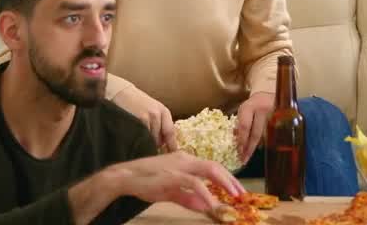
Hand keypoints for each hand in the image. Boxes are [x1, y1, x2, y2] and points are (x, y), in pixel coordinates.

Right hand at [111, 151, 244, 212]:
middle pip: (215, 166)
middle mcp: (185, 159)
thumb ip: (187, 198)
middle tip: (241, 194)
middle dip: (231, 180)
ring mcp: (179, 165)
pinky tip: (211, 204)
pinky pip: (194, 183)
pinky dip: (205, 193)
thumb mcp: (171, 192)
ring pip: (208, 170)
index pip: (212, 166)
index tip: (237, 190)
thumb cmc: (146, 182)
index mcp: (186, 160)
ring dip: (224, 184)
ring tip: (233, 197)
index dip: (227, 177)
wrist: (125, 177)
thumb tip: (205, 207)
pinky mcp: (173, 175)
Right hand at [113, 86, 177, 151]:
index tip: (171, 154)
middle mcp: (157, 114)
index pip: (170, 132)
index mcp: (163, 111)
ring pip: (150, 141)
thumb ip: (160, 124)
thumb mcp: (153, 109)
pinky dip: (138, 142)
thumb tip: (164, 145)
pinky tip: (134, 140)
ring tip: (141, 144)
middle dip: (156, 147)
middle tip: (151, 151)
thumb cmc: (137, 102)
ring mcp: (146, 118)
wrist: (120, 92)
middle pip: (160, 139)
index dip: (171, 145)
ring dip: (147, 145)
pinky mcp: (136, 121)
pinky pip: (140, 138)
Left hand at [235, 91, 274, 162]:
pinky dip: (263, 143)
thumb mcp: (243, 111)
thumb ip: (240, 123)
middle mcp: (262, 110)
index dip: (242, 140)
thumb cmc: (253, 105)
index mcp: (250, 107)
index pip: (245, 127)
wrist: (268, 95)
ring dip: (255, 147)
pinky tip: (258, 149)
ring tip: (248, 157)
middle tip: (244, 159)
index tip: (238, 152)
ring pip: (263, 136)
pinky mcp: (280, 119)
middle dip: (249, 148)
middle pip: (255, 134)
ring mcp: (273, 115)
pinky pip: (271, 135)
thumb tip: (235, 139)